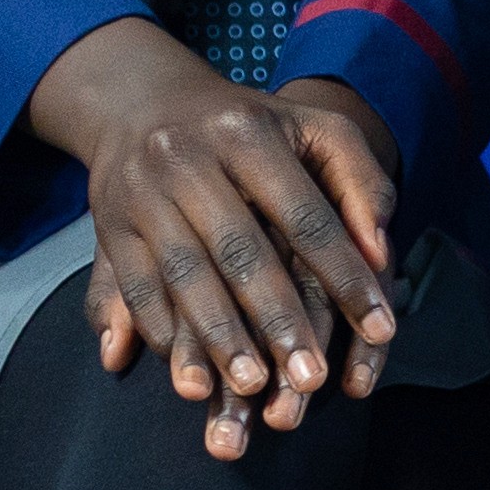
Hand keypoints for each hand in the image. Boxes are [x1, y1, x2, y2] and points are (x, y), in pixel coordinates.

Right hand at [34, 21, 400, 460]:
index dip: (345, 275)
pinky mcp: (107, 228)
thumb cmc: (251, 124)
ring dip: (217, 338)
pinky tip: (191, 374)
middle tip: (311, 379)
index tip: (381, 330)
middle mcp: (188, 161)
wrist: (141, 102)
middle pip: (240, 252)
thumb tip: (380, 252)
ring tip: (250, 387)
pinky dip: (164, 334)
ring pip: (182, 277)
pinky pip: (136, 288)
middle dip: (278, 319)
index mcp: (249, 134)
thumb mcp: (316, 128)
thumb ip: (361, 183)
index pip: (307, 216)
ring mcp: (140, 195)